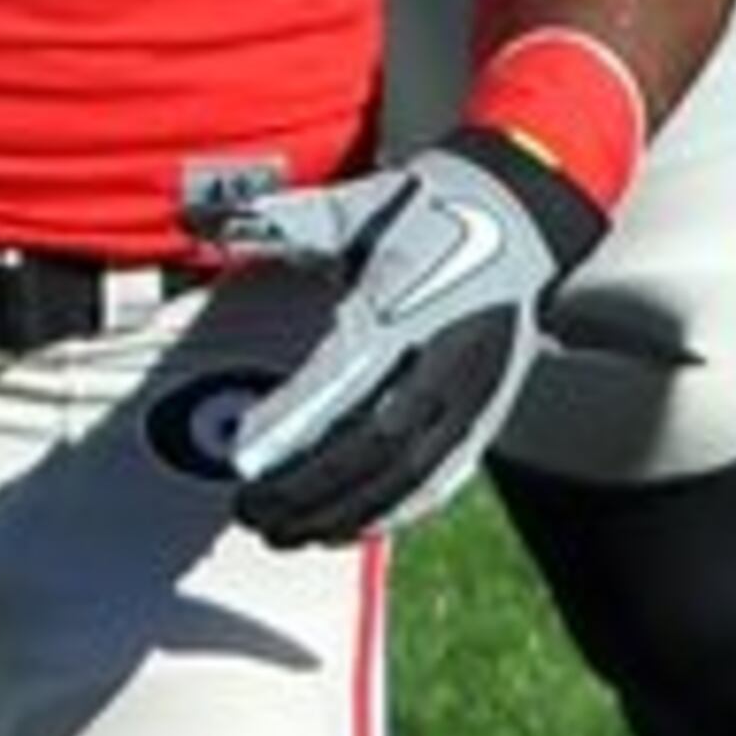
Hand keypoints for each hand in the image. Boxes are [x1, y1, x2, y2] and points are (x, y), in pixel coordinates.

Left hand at [195, 127, 607, 543]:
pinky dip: (396, 511)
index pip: (346, 380)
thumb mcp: (364, 204)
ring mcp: (478, 385)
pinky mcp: (492, 405)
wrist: (528, 206)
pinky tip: (354, 527)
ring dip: (346, 514)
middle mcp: (451, 352)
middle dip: (309, 489)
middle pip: (377, 444)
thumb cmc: (438, 204)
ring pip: (410, 473)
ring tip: (291, 532)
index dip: (292, 427)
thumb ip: (289, 222)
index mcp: (414, 299)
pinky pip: (445, 474)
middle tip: (252, 510)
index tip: (242, 457)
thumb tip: (206, 219)